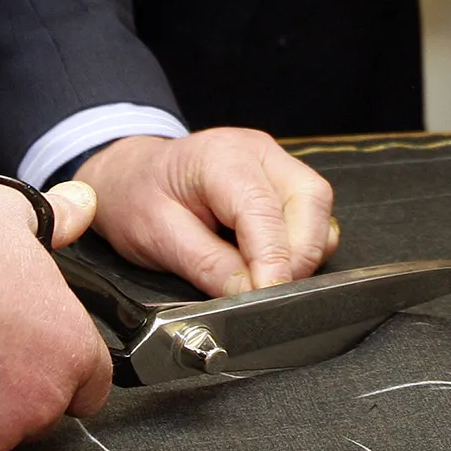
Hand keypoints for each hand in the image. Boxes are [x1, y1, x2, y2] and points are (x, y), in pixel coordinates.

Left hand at [78, 128, 337, 296]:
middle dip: (298, 257)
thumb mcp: (156, 236)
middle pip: (310, 201)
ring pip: (318, 209)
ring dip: (302, 252)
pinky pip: (312, 215)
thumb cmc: (137, 197)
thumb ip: (207, 265)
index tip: (269, 298)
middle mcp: (258, 152)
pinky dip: (300, 246)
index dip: (273, 260)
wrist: (131, 175)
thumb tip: (251, 296)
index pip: (264, 210)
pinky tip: (267, 261)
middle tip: (268, 295)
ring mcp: (275, 163)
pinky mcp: (282, 181)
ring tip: (262, 278)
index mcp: (221, 157)